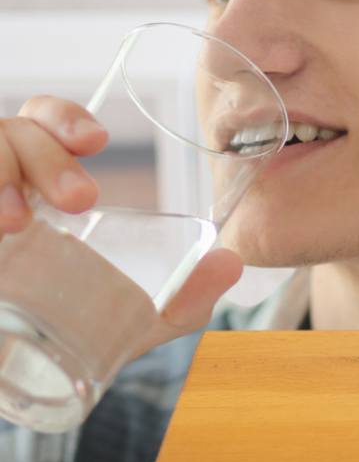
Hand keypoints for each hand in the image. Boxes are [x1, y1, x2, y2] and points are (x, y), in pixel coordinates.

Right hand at [0, 96, 242, 349]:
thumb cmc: (33, 344)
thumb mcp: (108, 323)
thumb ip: (171, 303)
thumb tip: (233, 266)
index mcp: (25, 191)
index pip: (35, 124)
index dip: (61, 118)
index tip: (98, 140)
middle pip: (6, 134)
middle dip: (45, 158)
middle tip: (81, 202)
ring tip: (14, 225)